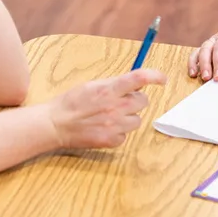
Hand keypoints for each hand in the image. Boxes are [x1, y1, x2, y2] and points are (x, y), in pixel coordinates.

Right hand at [47, 69, 167, 148]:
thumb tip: (132, 84)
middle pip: (143, 101)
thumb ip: (112, 85)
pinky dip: (118, 132)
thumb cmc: (70, 103)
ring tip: (109, 117)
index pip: (139, 78)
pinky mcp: (111, 140)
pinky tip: (104, 128)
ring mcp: (114, 125)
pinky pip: (125, 135)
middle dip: (135, 100)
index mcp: (109, 89)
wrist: (55, 124)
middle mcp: (115, 107)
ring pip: (137, 120)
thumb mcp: (91, 86)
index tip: (162, 79)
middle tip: (121, 101)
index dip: (155, 76)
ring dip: (127, 117)